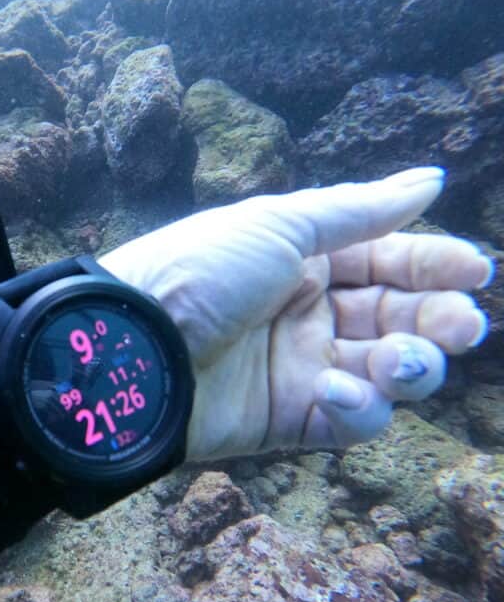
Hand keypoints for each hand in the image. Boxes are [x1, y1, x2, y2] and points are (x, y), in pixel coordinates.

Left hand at [99, 168, 494, 459]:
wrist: (133, 346)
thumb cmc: (198, 271)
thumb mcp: (278, 224)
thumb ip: (358, 209)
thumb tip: (431, 180)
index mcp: (301, 259)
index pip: (386, 260)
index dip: (433, 264)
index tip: (476, 270)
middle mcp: (305, 312)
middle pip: (397, 318)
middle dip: (437, 320)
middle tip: (462, 324)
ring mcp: (298, 369)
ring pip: (385, 373)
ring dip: (411, 366)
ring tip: (403, 360)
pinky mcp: (286, 421)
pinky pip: (348, 420)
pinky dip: (358, 408)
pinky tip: (335, 390)